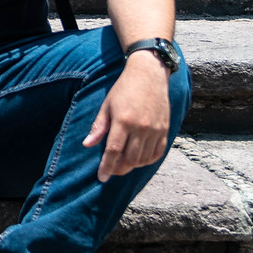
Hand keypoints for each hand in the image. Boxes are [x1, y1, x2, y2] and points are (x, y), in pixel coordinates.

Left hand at [84, 51, 172, 181]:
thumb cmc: (124, 89)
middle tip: (111, 170)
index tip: (101, 177)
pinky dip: (147, 160)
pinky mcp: (165, 130)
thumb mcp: (107, 105)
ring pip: (143, 159)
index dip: (106, 167)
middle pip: (129, 159)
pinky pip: (157, 153)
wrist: (149, 75)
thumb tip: (87, 145)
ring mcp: (155, 130)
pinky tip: (139, 158)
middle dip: (119, 169)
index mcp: (123, 121)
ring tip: (123, 162)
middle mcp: (140, 128)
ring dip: (132, 165)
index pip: (113, 151)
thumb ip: (98, 127)